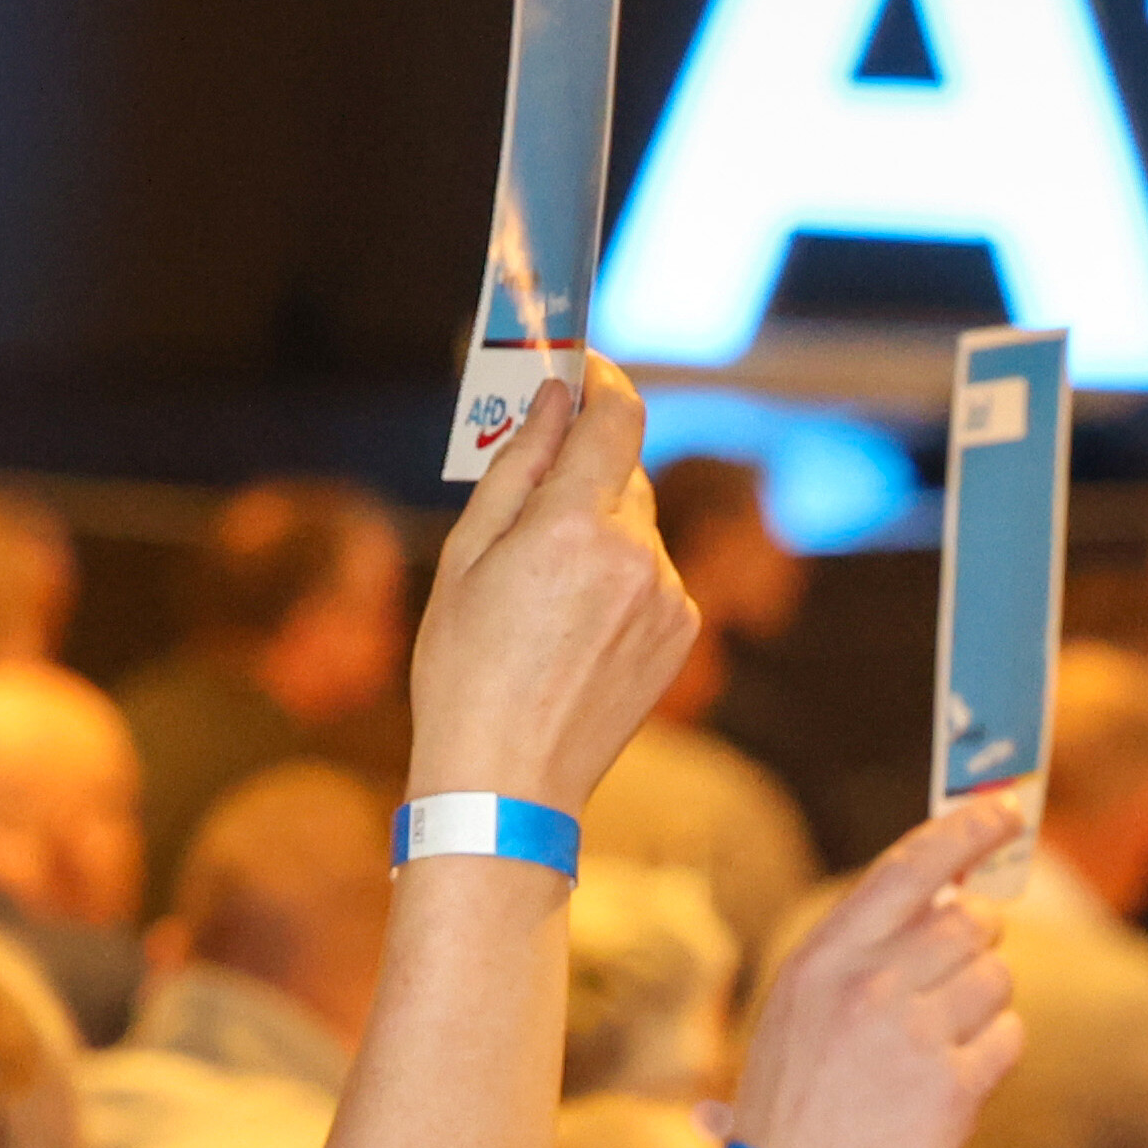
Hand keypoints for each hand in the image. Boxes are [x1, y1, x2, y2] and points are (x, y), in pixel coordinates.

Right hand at [408, 361, 698, 813]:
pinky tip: (573, 627)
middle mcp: (637, 555)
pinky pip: (653, 574)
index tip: (583, 365)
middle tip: (531, 498)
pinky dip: (620, 576)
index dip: (603, 379)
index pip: (619, 415)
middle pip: (624, 470)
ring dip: (600, 530)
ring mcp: (669, 597)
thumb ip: (518, 466)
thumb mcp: (466, 557)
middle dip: (582, 471)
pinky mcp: (683, 632)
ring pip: (639, 525)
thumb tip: (555, 397)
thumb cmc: (464, 670)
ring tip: (542, 594)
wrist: (508, 782)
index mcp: (575, 528)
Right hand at [717, 793, 1031, 1147]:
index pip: (910, 867)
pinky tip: (954, 1082)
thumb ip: (863, 953)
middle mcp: (869, 986)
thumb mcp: (797, 1013)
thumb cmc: (789, 1110)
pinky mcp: (953, 1090)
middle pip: (969, 922)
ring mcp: (913, 1037)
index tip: (1003, 811)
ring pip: (997, 979)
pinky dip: (993, 1054)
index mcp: (824, 958)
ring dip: (984, 1006)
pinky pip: (1008, 1039)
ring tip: (940, 1046)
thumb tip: (946, 894)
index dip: (965, 831)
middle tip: (956, 976)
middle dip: (977, 943)